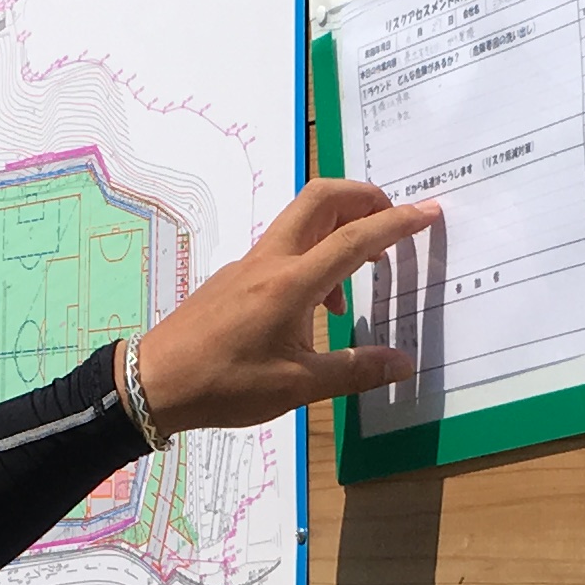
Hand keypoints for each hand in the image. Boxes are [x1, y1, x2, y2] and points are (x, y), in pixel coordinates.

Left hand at [127, 176, 440, 432]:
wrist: (154, 383)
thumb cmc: (225, 385)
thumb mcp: (297, 387)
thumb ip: (354, 371)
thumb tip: (403, 364)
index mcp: (292, 283)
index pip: (354, 238)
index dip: (397, 222)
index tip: (430, 212)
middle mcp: (272, 260)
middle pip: (322, 199)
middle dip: (364, 197)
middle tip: (393, 219)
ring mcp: (250, 264)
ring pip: (301, 221)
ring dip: (339, 229)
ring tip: (361, 276)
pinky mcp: (236, 278)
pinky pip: (284, 248)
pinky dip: (314, 256)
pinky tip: (318, 307)